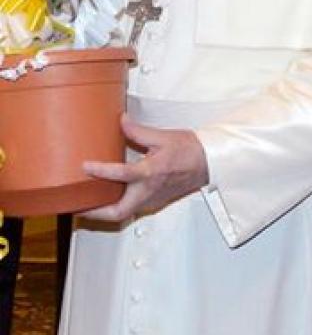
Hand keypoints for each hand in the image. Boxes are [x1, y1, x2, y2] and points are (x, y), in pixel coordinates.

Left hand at [80, 114, 208, 221]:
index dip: (100, 170)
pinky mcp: (155, 202)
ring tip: (88, 201)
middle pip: (117, 211)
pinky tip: (111, 195)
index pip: (120, 174)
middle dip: (94, 212)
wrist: (209, 162)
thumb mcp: (163, 137)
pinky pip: (132, 208)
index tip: (86, 165)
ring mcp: (152, 199)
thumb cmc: (191, 150)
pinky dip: (118, 204)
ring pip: (123, 213)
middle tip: (77, 205)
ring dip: (104, 210)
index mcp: (151, 172)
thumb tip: (121, 121)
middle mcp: (150, 190)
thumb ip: (138, 131)